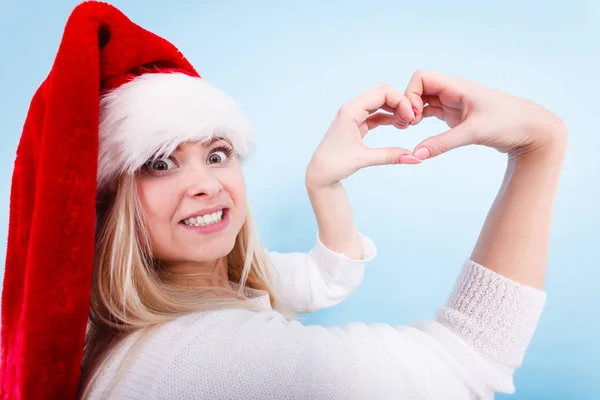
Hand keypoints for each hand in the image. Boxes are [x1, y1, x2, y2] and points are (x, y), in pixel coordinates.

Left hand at [306, 84, 420, 188]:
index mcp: (350, 111)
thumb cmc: (334, 164)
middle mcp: (351, 109)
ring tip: (407, 124)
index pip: (382, 93)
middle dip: (399, 102)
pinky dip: (388, 117)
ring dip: (395, 109)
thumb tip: (414, 158)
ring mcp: (353, 115)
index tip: (411, 117)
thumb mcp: (363, 159)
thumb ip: (389, 156)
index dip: (400, 101)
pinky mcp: (356, 123)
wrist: (320, 173)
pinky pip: (376, 113)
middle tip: (412, 118)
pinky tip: (399, 125)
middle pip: (381, 92)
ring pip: (379, 102)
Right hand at [405, 71, 567, 160]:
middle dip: (408, 104)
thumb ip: (443, 143)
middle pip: (419, 89)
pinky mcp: (457, 116)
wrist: (533, 130)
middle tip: (408, 125)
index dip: (411, 94)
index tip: (414, 116)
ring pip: (423, 101)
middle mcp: (453, 92)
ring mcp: (454, 103)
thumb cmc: (509, 124)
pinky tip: (419, 132)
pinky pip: (432, 112)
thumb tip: (416, 154)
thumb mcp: (474, 133)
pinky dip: (421, 119)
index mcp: (457, 87)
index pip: (421, 78)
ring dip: (413, 113)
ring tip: (409, 128)